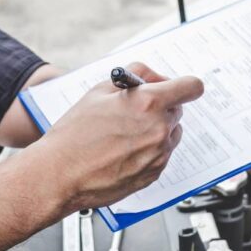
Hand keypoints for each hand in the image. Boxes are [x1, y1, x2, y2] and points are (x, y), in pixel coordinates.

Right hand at [27, 62, 203, 211]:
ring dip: (156, 129)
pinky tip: (123, 151)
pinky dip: (149, 150)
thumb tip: (153, 76)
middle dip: (161, 106)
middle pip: (177, 109)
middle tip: (135, 110)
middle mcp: (159, 129)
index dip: (185, 85)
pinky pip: (162, 154)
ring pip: (171, 133)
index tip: (179, 87)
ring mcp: (159, 154)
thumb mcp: (100, 90)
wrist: (59, 174)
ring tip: (125, 134)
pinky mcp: (155, 173)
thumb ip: (134, 76)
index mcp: (149, 103)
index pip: (191, 87)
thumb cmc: (74, 134)